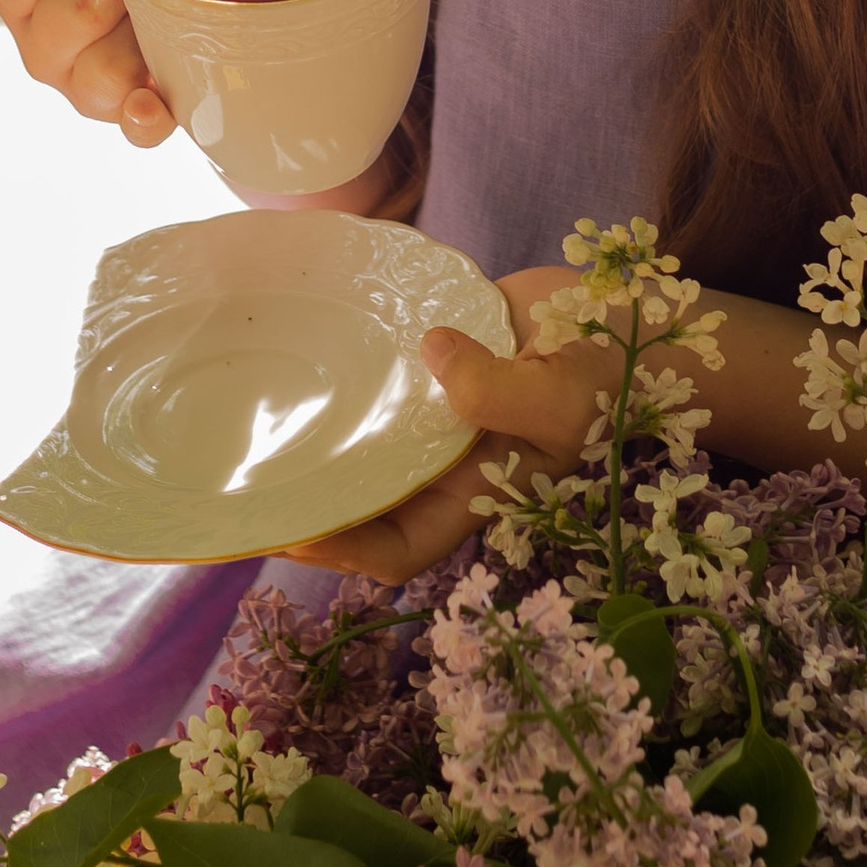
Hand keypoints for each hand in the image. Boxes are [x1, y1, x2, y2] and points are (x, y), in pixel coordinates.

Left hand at [282, 270, 611, 585]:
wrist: (625, 316)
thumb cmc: (609, 379)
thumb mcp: (563, 397)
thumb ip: (498, 391)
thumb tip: (430, 354)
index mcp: (473, 494)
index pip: (396, 549)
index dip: (343, 548)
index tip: (292, 524)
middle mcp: (439, 463)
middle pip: (357, 502)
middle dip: (303, 500)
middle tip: (241, 477)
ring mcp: (428, 413)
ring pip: (355, 441)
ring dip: (311, 439)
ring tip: (250, 422)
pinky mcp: (424, 361)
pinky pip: (373, 377)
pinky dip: (340, 371)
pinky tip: (301, 347)